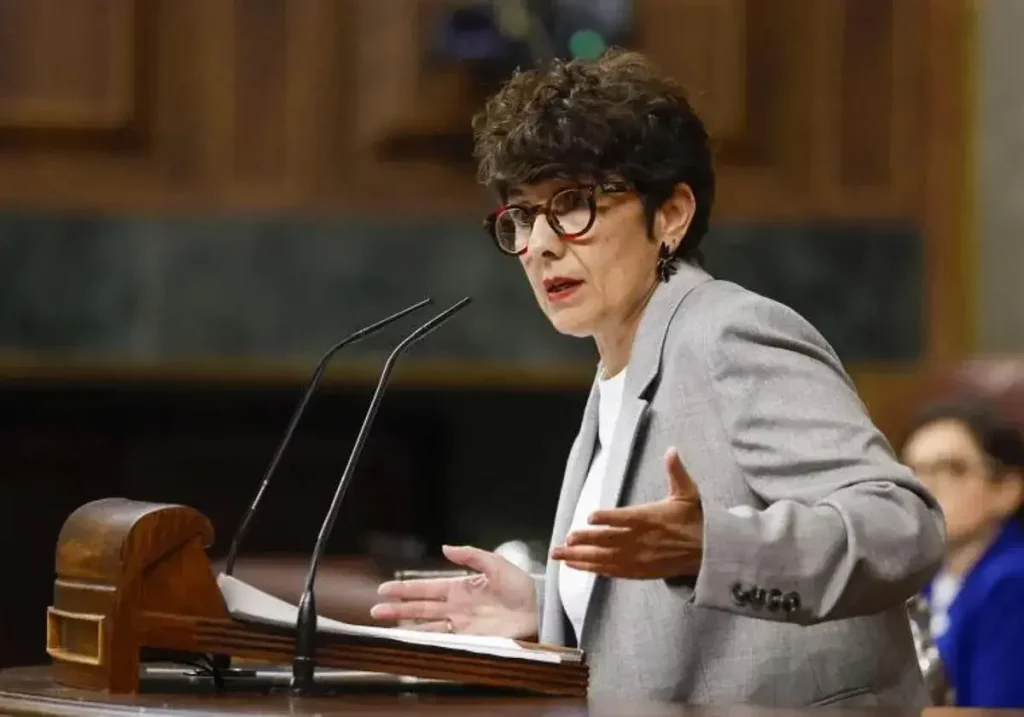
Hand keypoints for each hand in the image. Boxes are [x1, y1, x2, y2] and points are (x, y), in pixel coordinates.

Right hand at [370, 545, 537, 638]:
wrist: (540, 610)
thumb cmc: (521, 586)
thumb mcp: (496, 563)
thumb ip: (471, 556)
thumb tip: (445, 548)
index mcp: (460, 587)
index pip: (426, 588)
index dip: (405, 589)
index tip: (384, 589)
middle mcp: (456, 607)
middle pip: (420, 608)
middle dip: (397, 609)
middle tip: (375, 611)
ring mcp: (462, 624)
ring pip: (427, 625)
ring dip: (406, 625)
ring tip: (385, 626)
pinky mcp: (471, 639)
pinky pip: (445, 640)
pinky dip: (427, 640)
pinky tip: (412, 639)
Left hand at [550, 447, 703, 578]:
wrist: (708, 553)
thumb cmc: (694, 520)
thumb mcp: (687, 494)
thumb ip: (676, 472)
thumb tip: (672, 450)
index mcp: (651, 519)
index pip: (626, 519)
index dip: (608, 519)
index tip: (590, 516)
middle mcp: (642, 541)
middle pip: (609, 542)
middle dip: (585, 541)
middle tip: (564, 540)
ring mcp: (638, 559)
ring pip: (605, 559)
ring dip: (580, 557)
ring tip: (559, 555)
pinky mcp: (638, 571)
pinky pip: (610, 571)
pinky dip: (591, 569)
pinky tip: (574, 565)